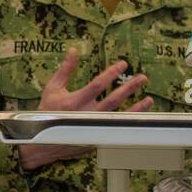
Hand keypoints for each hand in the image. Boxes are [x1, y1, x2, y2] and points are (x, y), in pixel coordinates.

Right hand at [19, 47, 153, 170]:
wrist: (42, 141)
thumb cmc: (47, 112)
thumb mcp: (53, 88)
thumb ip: (65, 70)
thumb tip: (74, 50)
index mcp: (75, 101)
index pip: (98, 85)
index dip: (112, 74)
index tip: (123, 64)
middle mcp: (86, 115)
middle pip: (113, 100)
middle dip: (129, 88)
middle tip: (142, 78)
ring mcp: (92, 127)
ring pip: (119, 116)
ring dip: (135, 108)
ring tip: (149, 99)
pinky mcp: (96, 137)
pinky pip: (116, 128)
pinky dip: (129, 122)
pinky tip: (139, 115)